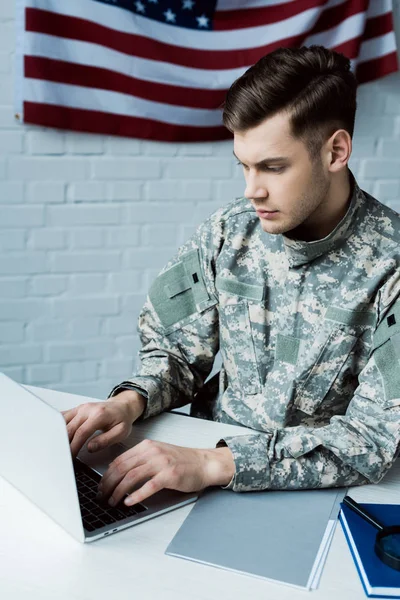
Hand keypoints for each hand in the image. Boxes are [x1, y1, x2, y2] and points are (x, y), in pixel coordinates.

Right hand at [62, 390, 145, 457]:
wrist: (121, 407)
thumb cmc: (121, 419)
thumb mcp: (121, 432)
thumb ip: (106, 440)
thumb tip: (90, 448)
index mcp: (98, 414)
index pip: (81, 432)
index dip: (73, 446)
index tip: (70, 457)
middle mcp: (87, 409)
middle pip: (69, 428)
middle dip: (63, 444)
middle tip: (60, 457)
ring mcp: (80, 408)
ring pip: (62, 422)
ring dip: (58, 436)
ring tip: (55, 449)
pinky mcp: (76, 409)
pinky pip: (63, 417)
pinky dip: (57, 426)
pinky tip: (54, 436)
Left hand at [97, 440, 234, 506]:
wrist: (204, 463)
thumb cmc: (182, 461)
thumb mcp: (158, 454)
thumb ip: (140, 460)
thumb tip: (118, 474)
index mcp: (147, 446)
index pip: (119, 460)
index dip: (106, 475)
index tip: (100, 487)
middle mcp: (152, 452)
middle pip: (122, 468)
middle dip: (108, 484)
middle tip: (101, 497)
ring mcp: (161, 463)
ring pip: (132, 477)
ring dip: (118, 492)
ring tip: (112, 502)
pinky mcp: (170, 475)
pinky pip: (148, 486)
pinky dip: (136, 495)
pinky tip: (129, 502)